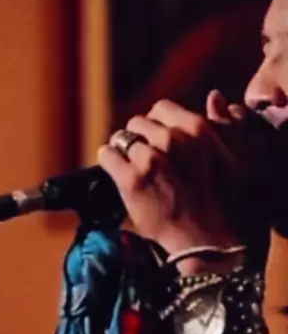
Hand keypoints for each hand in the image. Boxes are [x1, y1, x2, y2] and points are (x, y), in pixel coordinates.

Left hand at [98, 93, 247, 255]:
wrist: (202, 237)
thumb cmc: (212, 198)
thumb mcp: (225, 158)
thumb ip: (215, 127)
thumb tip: (210, 96)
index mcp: (196, 130)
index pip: (161, 108)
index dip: (155, 124)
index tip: (158, 141)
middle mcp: (172, 140)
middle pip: (138, 122)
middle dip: (138, 138)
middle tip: (145, 159)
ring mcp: (150, 159)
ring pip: (121, 138)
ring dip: (123, 151)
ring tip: (133, 169)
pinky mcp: (131, 178)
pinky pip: (107, 155)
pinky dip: (109, 162)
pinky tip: (119, 175)